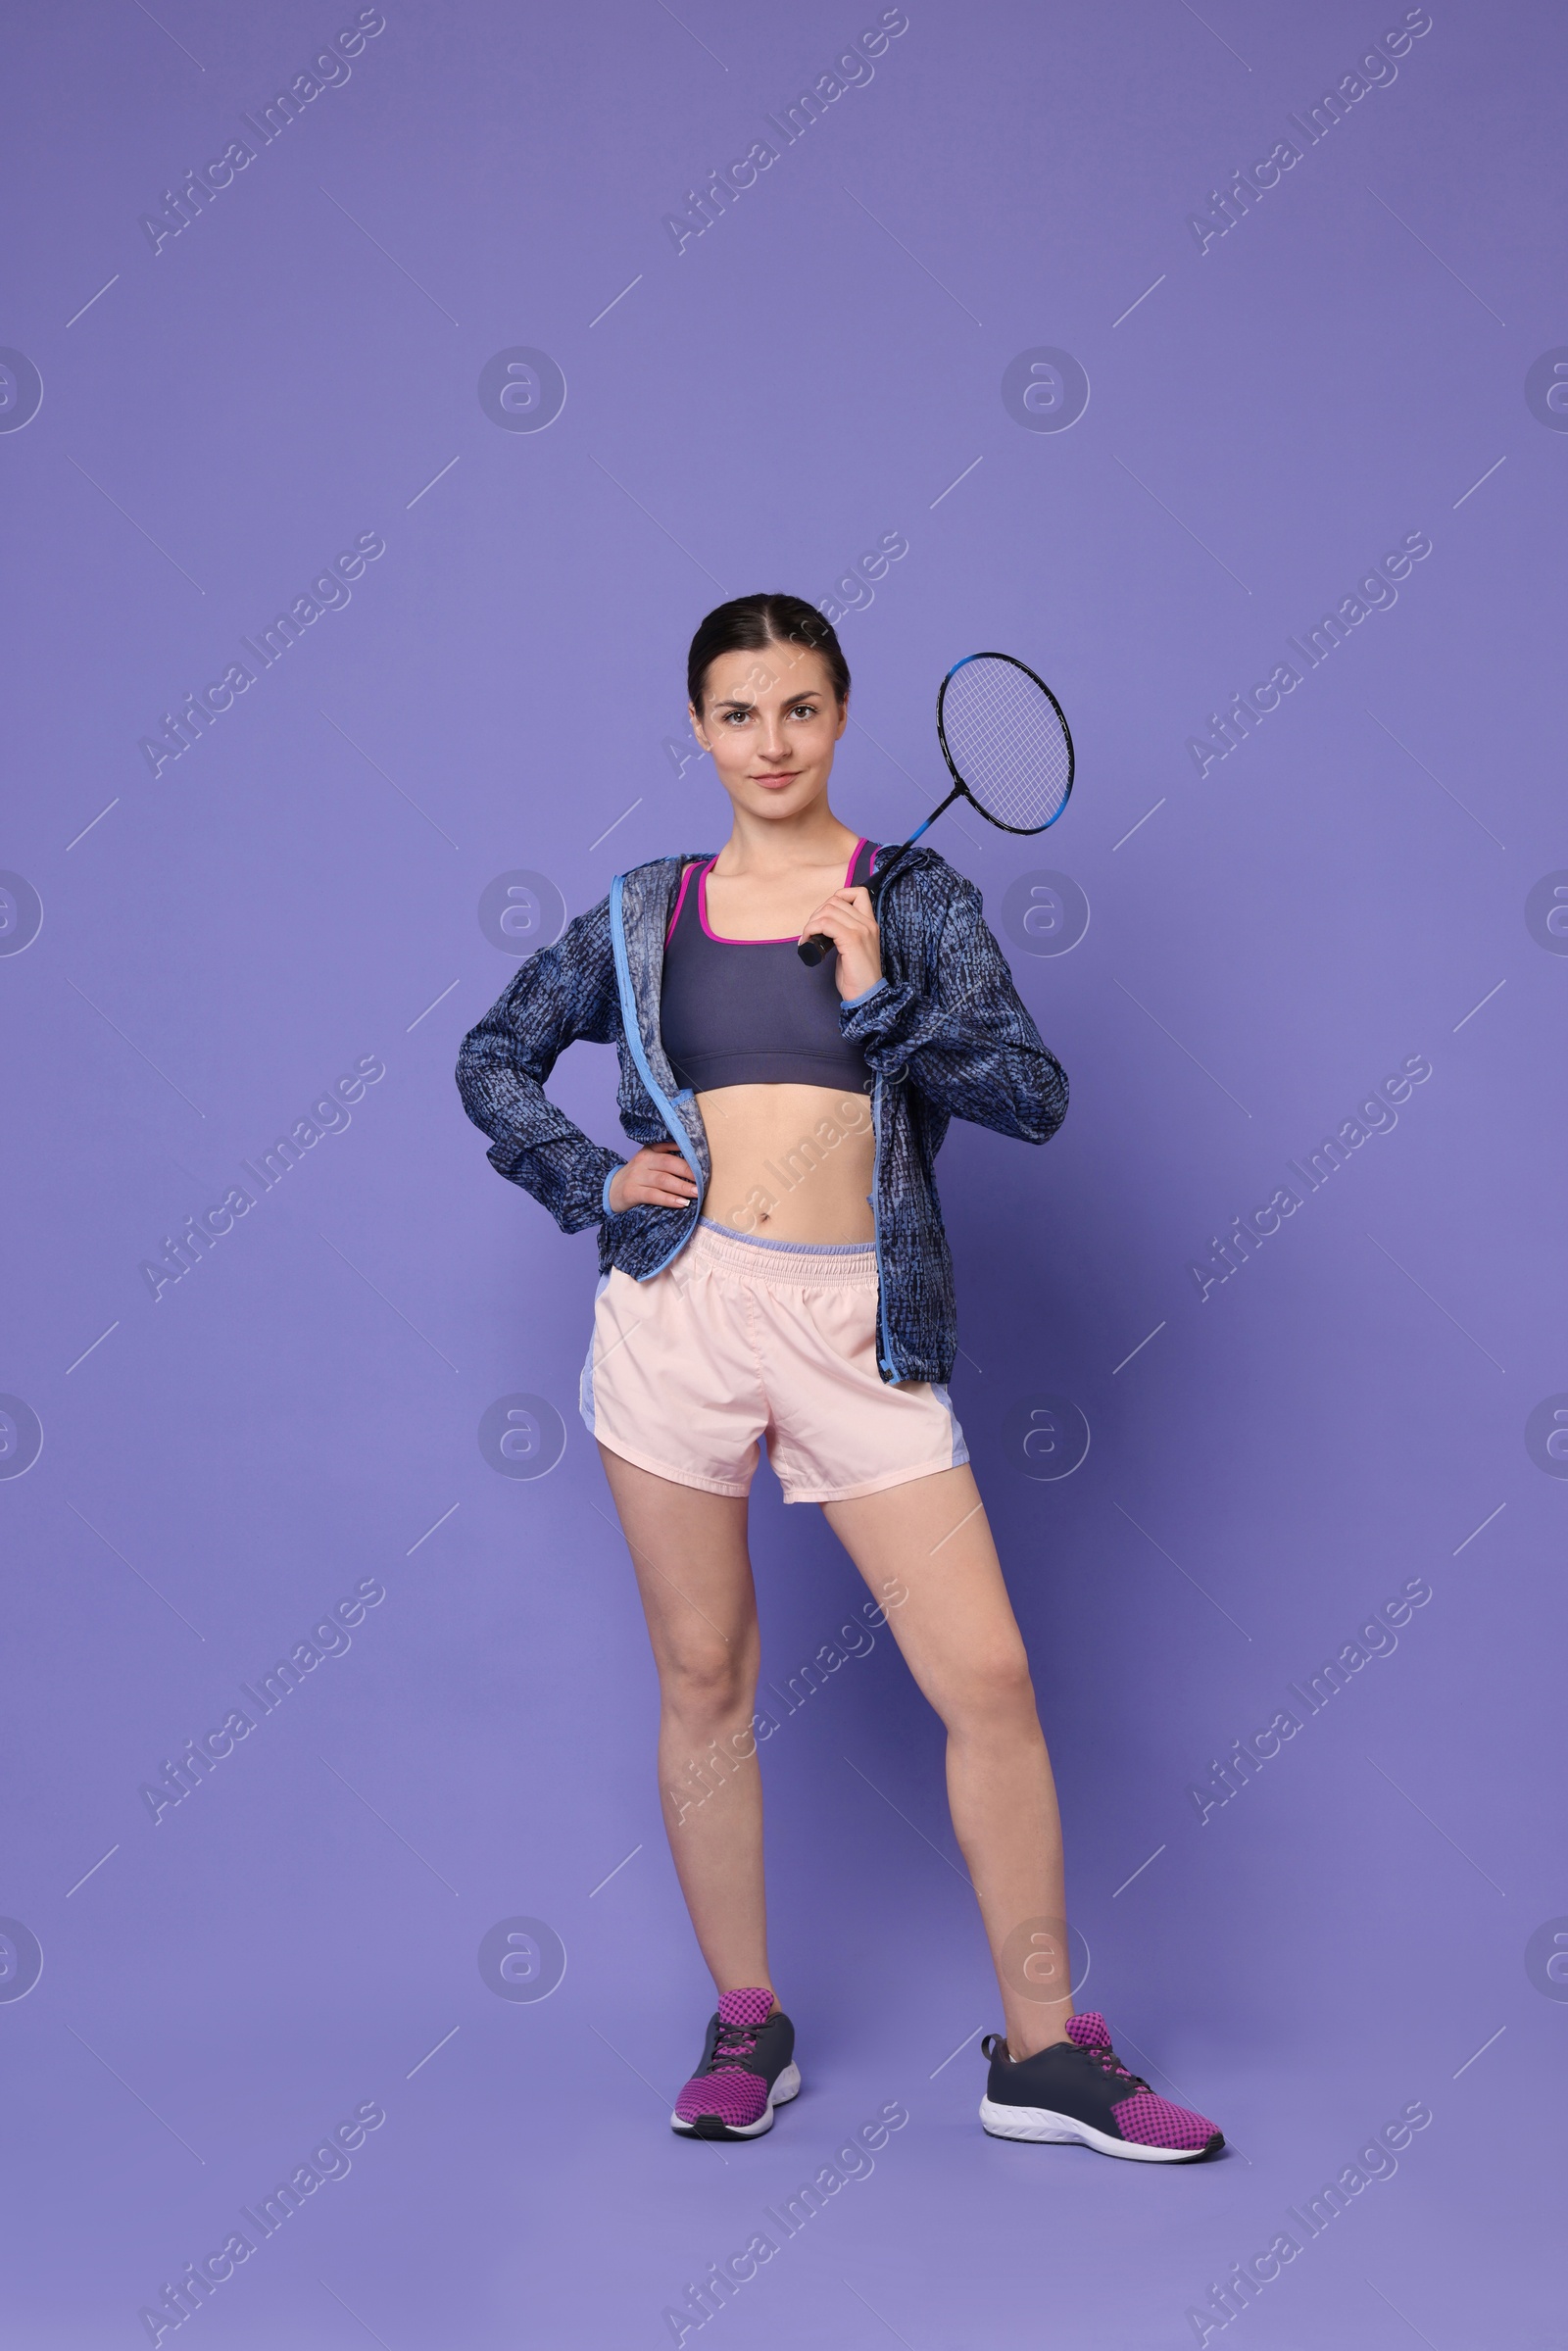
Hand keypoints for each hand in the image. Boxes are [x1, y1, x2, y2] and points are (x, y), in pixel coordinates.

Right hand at [607, 1140, 698, 1213]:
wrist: (609, 1190)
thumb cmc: (637, 1178)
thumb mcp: (649, 1163)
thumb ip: (667, 1159)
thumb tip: (697, 1163)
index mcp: (649, 1151)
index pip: (670, 1148)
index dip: (688, 1155)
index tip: (704, 1162)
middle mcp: (643, 1161)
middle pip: (669, 1163)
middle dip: (688, 1172)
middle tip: (704, 1181)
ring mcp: (636, 1177)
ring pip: (663, 1180)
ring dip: (682, 1187)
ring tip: (696, 1193)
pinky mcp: (632, 1192)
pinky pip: (653, 1195)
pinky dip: (669, 1199)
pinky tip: (682, 1203)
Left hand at [800, 885, 881, 1000]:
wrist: (866, 995)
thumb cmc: (857, 977)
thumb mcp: (853, 948)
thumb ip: (845, 932)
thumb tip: (824, 923)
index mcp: (870, 923)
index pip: (858, 892)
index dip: (837, 898)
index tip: (826, 917)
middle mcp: (868, 923)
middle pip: (836, 900)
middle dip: (817, 913)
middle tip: (811, 932)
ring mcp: (861, 930)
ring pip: (828, 910)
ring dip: (811, 923)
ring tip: (807, 938)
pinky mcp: (851, 940)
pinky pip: (825, 923)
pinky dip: (811, 930)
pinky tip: (807, 943)